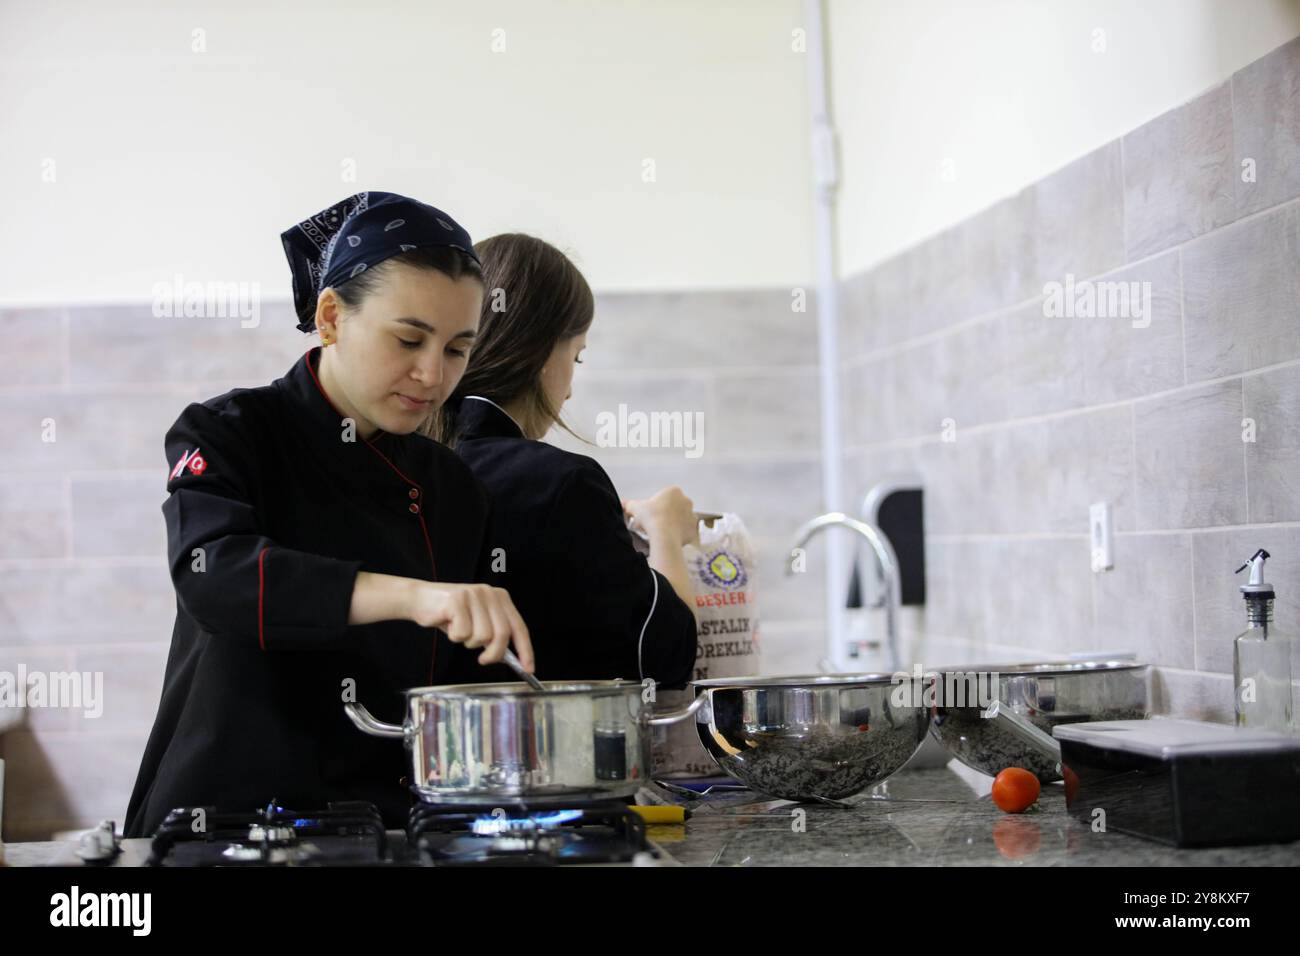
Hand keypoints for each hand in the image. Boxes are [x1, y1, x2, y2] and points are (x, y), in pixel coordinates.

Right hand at [407, 582, 533, 669]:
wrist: (421, 599)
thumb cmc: (451, 615)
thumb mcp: (478, 622)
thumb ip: (495, 634)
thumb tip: (510, 657)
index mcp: (500, 598)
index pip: (519, 627)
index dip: (525, 650)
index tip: (528, 669)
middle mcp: (490, 593)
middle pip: (502, 634)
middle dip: (494, 654)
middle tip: (483, 660)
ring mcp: (473, 595)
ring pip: (482, 636)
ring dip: (468, 642)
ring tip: (460, 630)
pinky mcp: (457, 600)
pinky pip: (462, 633)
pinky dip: (455, 636)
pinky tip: (449, 624)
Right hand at [624, 486, 697, 548]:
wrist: (664, 536)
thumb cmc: (651, 518)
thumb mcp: (635, 507)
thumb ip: (629, 504)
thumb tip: (622, 504)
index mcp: (674, 491)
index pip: (665, 497)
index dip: (656, 505)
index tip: (650, 513)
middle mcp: (686, 501)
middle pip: (675, 507)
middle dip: (667, 513)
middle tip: (655, 522)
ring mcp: (692, 515)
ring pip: (682, 519)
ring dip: (674, 523)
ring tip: (663, 531)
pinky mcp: (693, 529)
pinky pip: (686, 531)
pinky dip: (680, 534)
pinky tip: (670, 537)